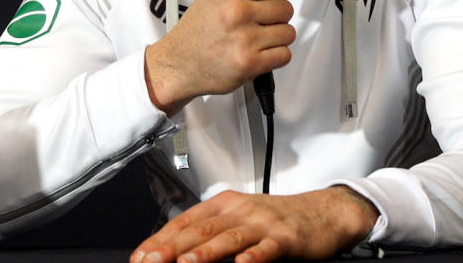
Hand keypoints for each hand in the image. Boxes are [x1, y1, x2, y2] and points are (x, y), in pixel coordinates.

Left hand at [130, 186, 379, 262]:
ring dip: (205, 252)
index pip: (184, 222)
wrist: (323, 213)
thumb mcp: (240, 218)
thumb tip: (175, 251)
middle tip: (151, 262)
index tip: (140, 257)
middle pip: (201, 229)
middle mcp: (240, 210)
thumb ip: (210, 232)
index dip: (160, 240)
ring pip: (229, 238)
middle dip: (172, 248)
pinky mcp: (286, 237)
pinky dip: (253, 257)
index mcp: (224, 205)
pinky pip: (267, 248)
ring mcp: (263, 223)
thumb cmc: (277, 220)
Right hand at [145, 0, 299, 114]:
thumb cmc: (197, 32)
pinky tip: (257, 54)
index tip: (261, 5)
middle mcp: (236, 11)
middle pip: (286, 9)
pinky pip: (285, 55)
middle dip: (274, 19)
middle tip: (255, 26)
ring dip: (275, 39)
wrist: (178, 65)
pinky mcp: (250, 63)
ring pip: (288, 33)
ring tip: (254, 41)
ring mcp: (244, 38)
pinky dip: (274, 57)